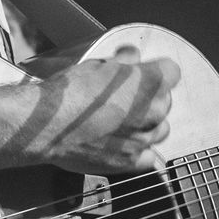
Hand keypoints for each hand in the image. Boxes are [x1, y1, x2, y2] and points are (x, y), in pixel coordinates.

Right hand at [34, 45, 179, 174]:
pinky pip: (147, 155)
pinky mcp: (130, 160)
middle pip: (165, 101)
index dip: (155, 70)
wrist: (46, 124)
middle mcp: (154, 110)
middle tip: (124, 98)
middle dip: (149, 98)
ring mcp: (144, 138)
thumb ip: (123, 61)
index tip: (141, 73)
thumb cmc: (69, 91)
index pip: (171, 71)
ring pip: (160, 129)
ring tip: (122, 121)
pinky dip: (138, 150)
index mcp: (149, 81)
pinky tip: (121, 143)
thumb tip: (131, 57)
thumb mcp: (96, 64)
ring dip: (146, 124)